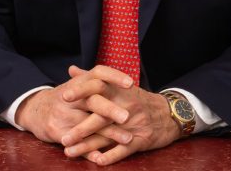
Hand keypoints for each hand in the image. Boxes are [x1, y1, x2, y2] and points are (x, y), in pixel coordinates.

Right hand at [15, 67, 133, 147]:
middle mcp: (71, 96)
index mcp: (80, 81)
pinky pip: (76, 143)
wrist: (36, 109)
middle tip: (128, 116)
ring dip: (109, 133)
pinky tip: (102, 157)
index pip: (98, 73)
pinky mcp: (58, 132)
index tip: (131, 83)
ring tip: (127, 139)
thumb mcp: (79, 84)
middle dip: (110, 109)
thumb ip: (100, 82)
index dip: (114, 77)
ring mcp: (63, 114)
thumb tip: (129, 80)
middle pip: (93, 101)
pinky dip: (90, 151)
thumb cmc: (66, 97)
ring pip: (88, 125)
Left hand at [61, 65, 180, 164]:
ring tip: (68, 152)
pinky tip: (97, 161)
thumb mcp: (118, 85)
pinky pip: (124, 149)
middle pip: (100, 115)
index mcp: (118, 90)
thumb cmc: (137, 99)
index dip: (81, 90)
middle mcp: (125, 105)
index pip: (98, 86)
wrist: (167, 113)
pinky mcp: (140, 140)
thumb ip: (93, 78)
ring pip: (107, 135)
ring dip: (87, 145)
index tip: (64, 95)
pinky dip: (111, 156)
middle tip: (62, 137)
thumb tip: (71, 69)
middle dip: (80, 127)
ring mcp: (133, 124)